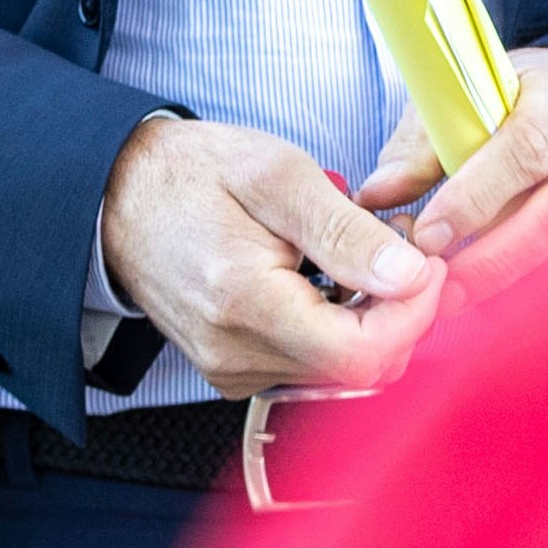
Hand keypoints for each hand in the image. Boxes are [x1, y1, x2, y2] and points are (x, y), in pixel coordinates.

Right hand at [98, 116, 444, 395]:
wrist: (120, 195)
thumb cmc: (195, 175)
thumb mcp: (278, 176)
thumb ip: (345, 232)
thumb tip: (410, 277)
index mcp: (245, 303)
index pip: (361, 354)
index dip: (413, 314)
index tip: (427, 262)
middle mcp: (235, 355)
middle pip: (358, 369)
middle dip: (399, 313)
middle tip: (399, 247)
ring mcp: (232, 370)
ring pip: (339, 372)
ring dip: (370, 319)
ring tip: (359, 253)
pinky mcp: (233, 373)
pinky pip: (310, 367)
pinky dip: (338, 328)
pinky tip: (328, 281)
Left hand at [357, 47, 547, 308]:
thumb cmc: (526, 98)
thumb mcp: (473, 94)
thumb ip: (423, 143)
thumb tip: (376, 195)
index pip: (527, 147)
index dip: (477, 196)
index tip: (427, 235)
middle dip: (497, 260)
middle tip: (441, 292)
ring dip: (517, 283)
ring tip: (460, 300)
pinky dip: (547, 291)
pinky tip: (507, 301)